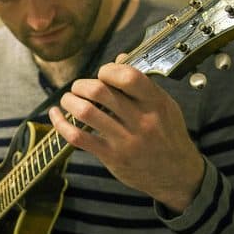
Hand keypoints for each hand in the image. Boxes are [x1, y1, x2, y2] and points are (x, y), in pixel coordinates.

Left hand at [51, 56, 204, 212]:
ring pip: (86, 112)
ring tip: (68, 100)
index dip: (107, 69)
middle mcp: (141, 120)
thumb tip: (119, 58)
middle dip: (81, 85)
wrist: (178, 175)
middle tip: (78, 88)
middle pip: (100, 91)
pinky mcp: (112, 157)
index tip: (102, 74)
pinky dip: (61, 124)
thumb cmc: (169, 135)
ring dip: (69, 101)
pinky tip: (55, 115)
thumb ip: (142, 84)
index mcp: (156, 102)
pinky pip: (78, 137)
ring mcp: (125, 140)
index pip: (127, 76)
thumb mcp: (165, 106)